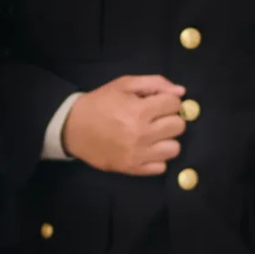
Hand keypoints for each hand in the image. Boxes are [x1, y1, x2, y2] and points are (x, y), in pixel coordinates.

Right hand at [62, 75, 187, 176]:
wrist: (73, 127)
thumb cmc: (100, 103)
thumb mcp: (124, 84)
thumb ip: (155, 83)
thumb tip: (181, 92)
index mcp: (140, 110)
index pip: (175, 104)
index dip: (168, 101)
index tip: (157, 103)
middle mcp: (142, 134)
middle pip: (179, 126)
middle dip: (170, 119)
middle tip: (155, 119)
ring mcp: (139, 154)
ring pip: (174, 149)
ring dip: (166, 140)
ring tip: (152, 136)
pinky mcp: (133, 169)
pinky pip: (161, 167)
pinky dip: (157, 158)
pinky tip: (146, 149)